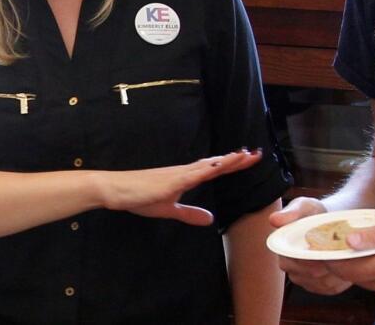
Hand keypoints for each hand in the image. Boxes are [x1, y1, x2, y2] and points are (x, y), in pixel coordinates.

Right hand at [97, 150, 262, 225]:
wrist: (117, 190)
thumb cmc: (139, 197)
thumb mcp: (169, 209)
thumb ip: (189, 213)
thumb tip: (210, 220)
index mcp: (185, 178)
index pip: (214, 170)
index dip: (231, 165)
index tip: (248, 159)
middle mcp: (185, 172)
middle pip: (216, 164)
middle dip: (237, 160)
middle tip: (257, 153)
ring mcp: (179, 174)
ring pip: (209, 165)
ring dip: (228, 161)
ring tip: (246, 155)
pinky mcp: (172, 180)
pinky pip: (195, 173)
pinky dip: (210, 169)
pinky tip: (220, 166)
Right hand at [268, 197, 353, 295]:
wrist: (328, 220)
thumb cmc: (313, 213)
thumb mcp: (303, 207)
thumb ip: (290, 213)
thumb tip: (274, 220)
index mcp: (282, 248)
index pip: (294, 261)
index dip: (312, 258)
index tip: (328, 250)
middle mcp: (289, 266)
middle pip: (310, 275)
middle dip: (327, 266)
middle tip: (342, 254)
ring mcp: (303, 278)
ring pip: (321, 284)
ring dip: (337, 274)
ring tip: (347, 259)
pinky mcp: (317, 285)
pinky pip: (330, 289)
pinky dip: (342, 280)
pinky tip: (348, 267)